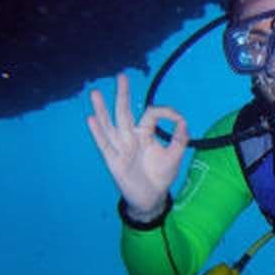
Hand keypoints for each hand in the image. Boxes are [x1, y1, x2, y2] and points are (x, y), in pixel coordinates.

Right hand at [87, 73, 188, 217]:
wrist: (151, 198)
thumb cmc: (161, 175)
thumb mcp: (174, 158)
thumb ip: (180, 140)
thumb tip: (184, 122)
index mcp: (146, 134)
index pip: (151, 115)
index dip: (164, 112)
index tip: (177, 116)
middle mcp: (131, 137)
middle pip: (124, 112)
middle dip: (123, 95)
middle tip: (121, 76)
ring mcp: (120, 148)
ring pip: (110, 125)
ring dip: (102, 110)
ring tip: (95, 93)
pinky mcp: (113, 160)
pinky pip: (104, 145)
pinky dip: (98, 132)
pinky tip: (91, 119)